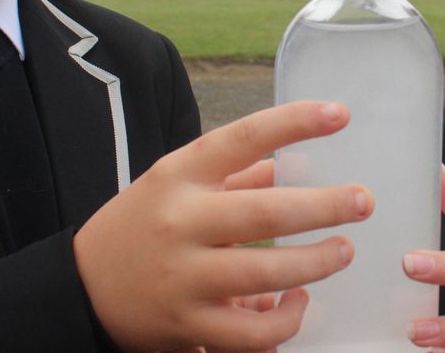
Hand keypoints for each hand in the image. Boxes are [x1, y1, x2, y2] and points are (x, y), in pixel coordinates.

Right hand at [74, 101, 374, 351]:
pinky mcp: (189, 325)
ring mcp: (184, 278)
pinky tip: (299, 303)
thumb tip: (293, 160)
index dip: (294, 122)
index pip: (242, 137)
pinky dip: (286, 321)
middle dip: (326, 206)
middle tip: (363, 201)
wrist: (81, 288)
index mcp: (178, 176)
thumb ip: (234, 172)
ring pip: (267, 274)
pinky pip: (252, 333)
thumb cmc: (141, 225)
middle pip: (266, 210)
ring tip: (343, 250)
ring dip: (317, 263)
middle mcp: (181, 222)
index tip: (339, 114)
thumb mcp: (175, 183)